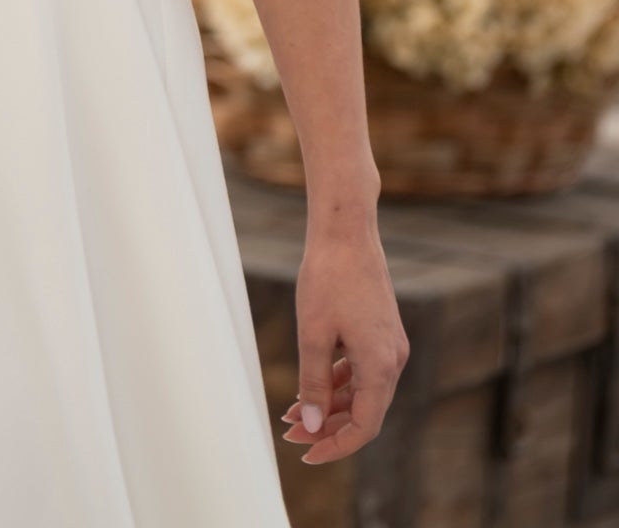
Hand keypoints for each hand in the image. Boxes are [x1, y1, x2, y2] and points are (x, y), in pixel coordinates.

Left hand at [278, 227, 408, 464]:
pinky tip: (311, 383)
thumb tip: (312, 423)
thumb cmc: (329, 276)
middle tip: (290, 432)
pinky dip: (338, 380)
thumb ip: (313, 382)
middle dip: (327, 425)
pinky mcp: (380, 330)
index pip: (365, 425)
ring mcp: (389, 343)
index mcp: (382, 364)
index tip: (307, 453)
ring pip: (362, 390)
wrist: (346, 229)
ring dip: (330, 403)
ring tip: (291, 411)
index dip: (336, 445)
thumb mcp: (313, 333)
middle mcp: (393, 358)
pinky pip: (362, 368)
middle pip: (363, 410)